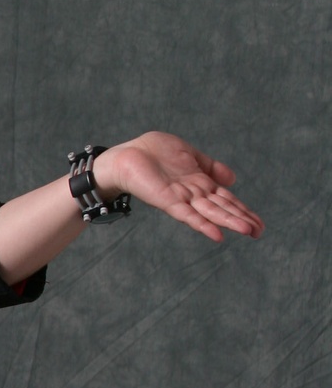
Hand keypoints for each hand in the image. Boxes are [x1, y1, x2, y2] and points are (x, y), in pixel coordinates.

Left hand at [93, 132, 263, 241]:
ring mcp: (182, 198)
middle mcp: (193, 194)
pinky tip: (217, 235)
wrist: (126, 154)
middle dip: (242, 219)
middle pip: (222, 208)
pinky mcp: (168, 200)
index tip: (260, 223)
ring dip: (229, 222)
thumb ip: (210, 166)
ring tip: (248, 231)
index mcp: (200, 183)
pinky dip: (203, 225)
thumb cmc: (153, 152)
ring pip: (210, 213)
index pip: (227, 199)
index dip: (243, 210)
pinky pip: (188, 215)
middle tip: (260, 233)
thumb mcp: (189, 153)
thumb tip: (233, 179)